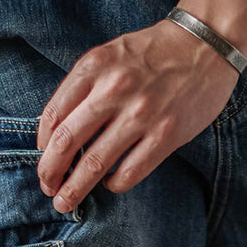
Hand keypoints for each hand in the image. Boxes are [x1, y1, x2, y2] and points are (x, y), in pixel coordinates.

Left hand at [35, 16, 239, 211]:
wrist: (205, 44)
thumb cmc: (153, 53)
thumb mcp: (110, 55)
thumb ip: (83, 86)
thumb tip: (56, 130)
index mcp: (95, 66)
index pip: (54, 115)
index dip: (42, 146)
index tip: (43, 159)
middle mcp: (114, 89)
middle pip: (67, 143)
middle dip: (50, 173)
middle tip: (47, 189)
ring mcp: (141, 114)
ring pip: (94, 164)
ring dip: (75, 189)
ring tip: (65, 203)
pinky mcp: (166, 135)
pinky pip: (129, 172)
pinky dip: (113, 184)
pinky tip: (110, 184)